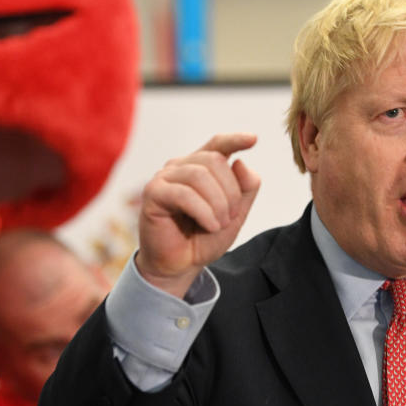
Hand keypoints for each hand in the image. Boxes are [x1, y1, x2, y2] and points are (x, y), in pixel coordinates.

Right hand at [135, 133, 261, 297]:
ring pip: (199, 175)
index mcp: (201, 168)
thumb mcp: (235, 215)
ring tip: (218, 224)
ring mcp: (165, 178)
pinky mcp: (153, 193)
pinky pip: (184, 194)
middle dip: (230, 191)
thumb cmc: (203, 238)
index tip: (253, 139)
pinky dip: (203, 211)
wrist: (180, 265)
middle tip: (229, 218)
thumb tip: (240, 162)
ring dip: (217, 204)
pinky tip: (209, 226)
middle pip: (214, 160)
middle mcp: (181, 167)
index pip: (217, 145)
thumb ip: (245, 189)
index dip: (235, 140)